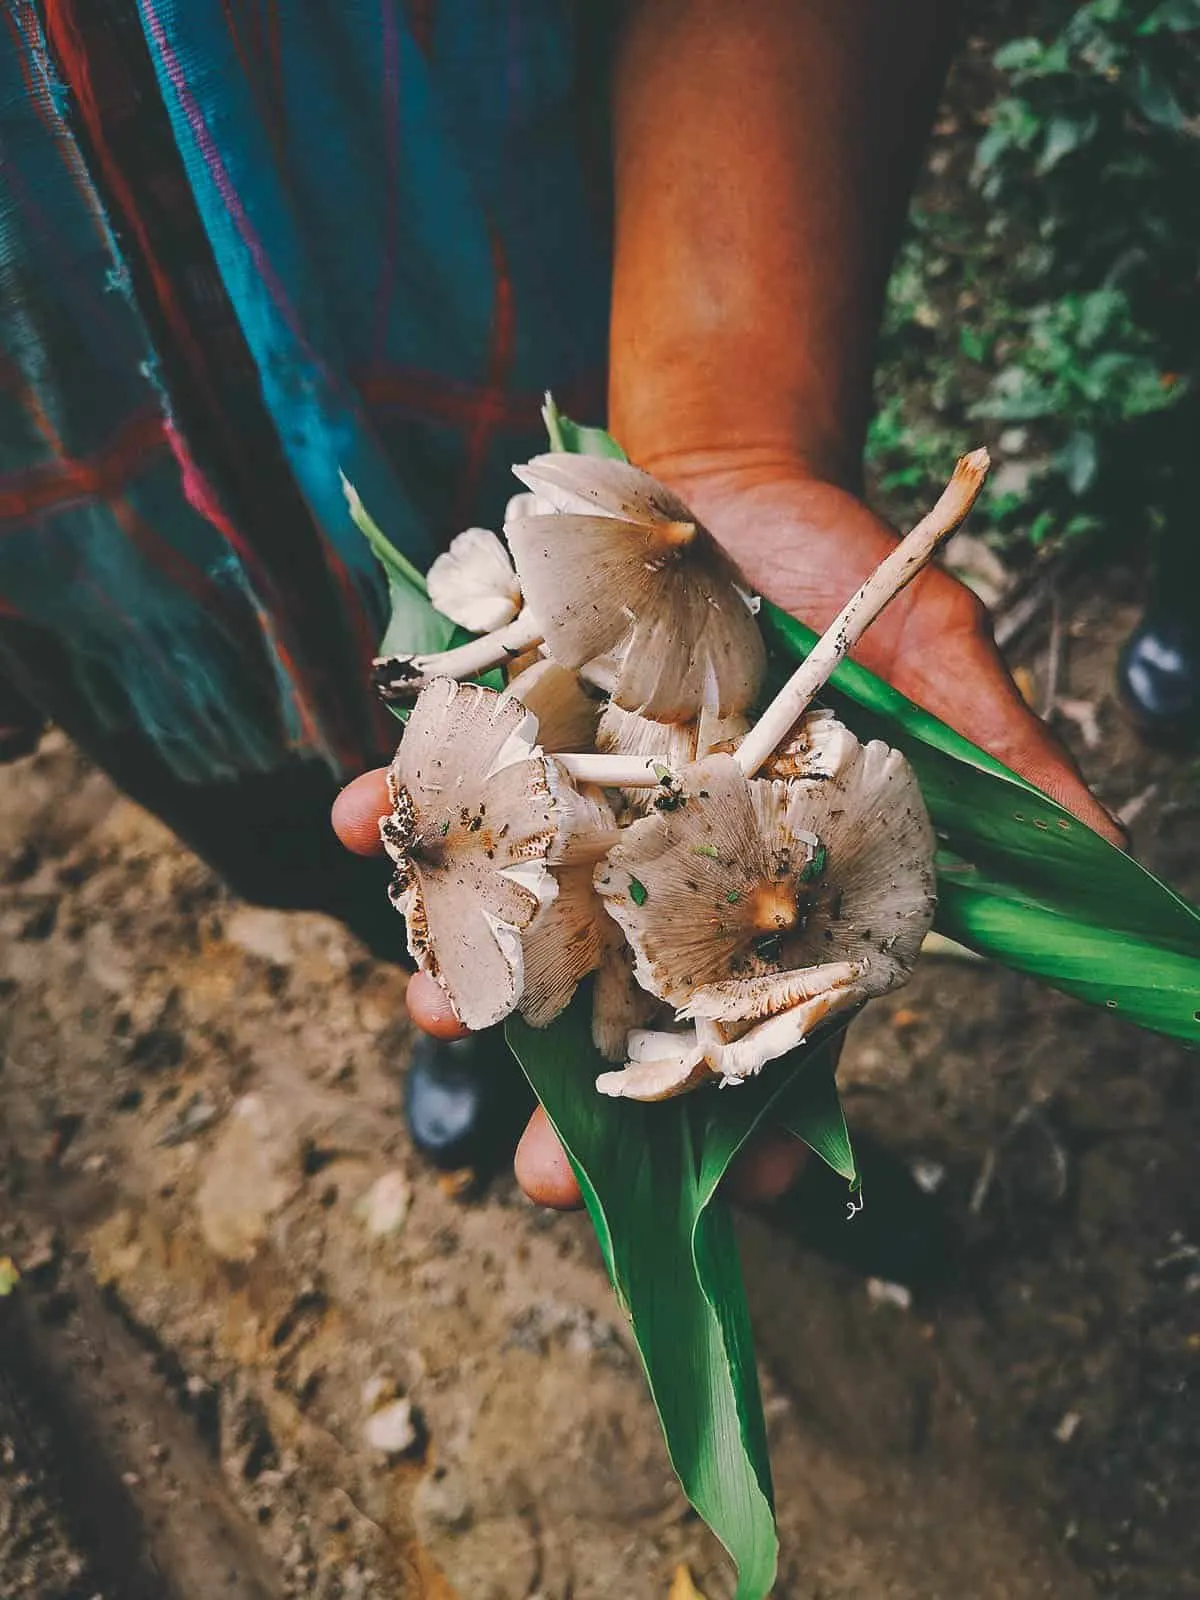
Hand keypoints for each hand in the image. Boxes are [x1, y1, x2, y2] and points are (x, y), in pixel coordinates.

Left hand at [332, 459, 1119, 1211]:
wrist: (723, 470)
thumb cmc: (839, 567)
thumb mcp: (927, 651)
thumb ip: (997, 756)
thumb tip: (1112, 851)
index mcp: (767, 874)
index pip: (767, 1014)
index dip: (757, 1104)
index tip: (734, 1188)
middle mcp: (662, 867)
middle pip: (627, 1007)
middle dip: (584, 1094)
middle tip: (547, 1179)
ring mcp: (575, 812)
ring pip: (518, 920)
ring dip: (471, 967)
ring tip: (438, 1006)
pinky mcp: (507, 742)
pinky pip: (443, 786)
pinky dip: (396, 801)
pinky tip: (359, 817)